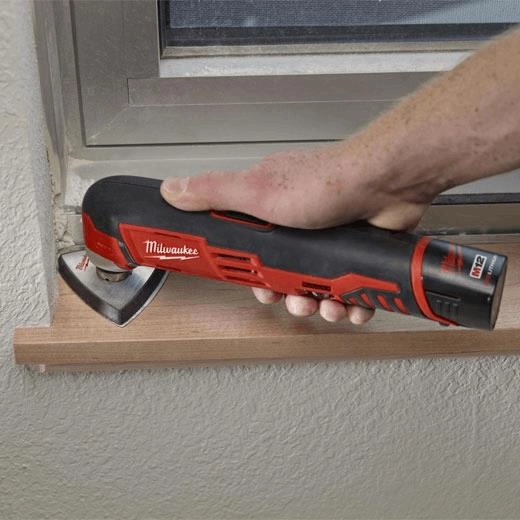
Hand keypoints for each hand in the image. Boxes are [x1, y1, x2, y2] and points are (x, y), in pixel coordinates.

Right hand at [160, 141, 434, 322]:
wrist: (385, 183)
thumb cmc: (326, 184)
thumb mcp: (257, 190)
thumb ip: (214, 192)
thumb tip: (171, 190)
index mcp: (269, 209)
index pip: (248, 248)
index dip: (250, 275)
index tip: (253, 289)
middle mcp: (299, 224)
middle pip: (285, 274)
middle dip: (289, 296)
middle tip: (294, 302)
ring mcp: (329, 239)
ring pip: (318, 285)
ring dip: (321, 304)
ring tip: (327, 306)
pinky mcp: (356, 251)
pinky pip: (350, 287)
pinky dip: (351, 301)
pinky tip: (352, 304)